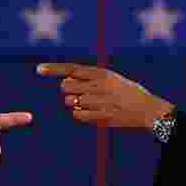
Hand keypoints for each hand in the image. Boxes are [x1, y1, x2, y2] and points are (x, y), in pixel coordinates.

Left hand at [36, 63, 172, 129]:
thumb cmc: (127, 93)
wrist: (147, 109)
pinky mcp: (100, 116)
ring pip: (70, 102)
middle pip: (66, 87)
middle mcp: (98, 86)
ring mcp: (98, 102)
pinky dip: (81, 114)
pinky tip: (93, 112)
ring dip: (75, 103)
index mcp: (101, 73)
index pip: (71, 69)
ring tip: (92, 104)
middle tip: (80, 93)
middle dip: (68, 90)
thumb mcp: (111, 78)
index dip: (53, 69)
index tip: (38, 69)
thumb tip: (66, 80)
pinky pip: (77, 115)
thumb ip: (89, 78)